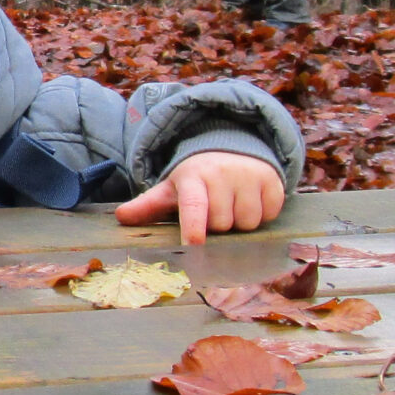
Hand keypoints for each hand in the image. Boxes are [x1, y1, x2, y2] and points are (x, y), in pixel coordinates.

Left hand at [115, 151, 286, 244]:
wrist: (232, 152)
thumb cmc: (196, 181)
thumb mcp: (171, 190)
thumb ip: (148, 206)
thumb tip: (121, 217)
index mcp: (193, 178)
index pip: (194, 206)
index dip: (194, 225)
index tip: (195, 243)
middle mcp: (222, 174)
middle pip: (222, 224)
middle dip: (218, 226)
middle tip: (213, 212)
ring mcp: (249, 176)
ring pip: (247, 223)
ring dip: (240, 224)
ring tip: (231, 206)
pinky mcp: (273, 182)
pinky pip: (269, 215)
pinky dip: (262, 215)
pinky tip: (250, 201)